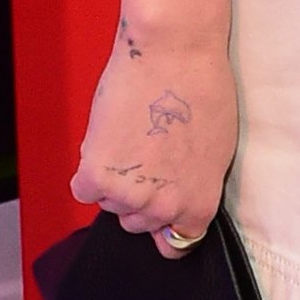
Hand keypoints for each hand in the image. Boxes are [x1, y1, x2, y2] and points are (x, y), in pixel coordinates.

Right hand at [73, 18, 236, 256]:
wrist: (172, 54)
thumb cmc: (202, 89)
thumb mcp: (215, 150)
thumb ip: (194, 183)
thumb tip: (176, 194)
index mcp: (199, 206)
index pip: (176, 245)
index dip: (165, 224)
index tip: (159, 208)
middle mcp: (164, 209)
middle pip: (137, 222)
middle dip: (138, 195)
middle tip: (144, 156)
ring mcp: (128, 196)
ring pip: (109, 204)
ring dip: (113, 179)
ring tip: (129, 138)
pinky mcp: (96, 177)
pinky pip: (83, 189)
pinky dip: (89, 169)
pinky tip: (108, 139)